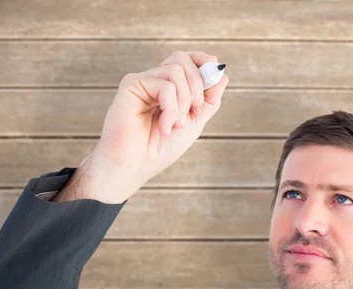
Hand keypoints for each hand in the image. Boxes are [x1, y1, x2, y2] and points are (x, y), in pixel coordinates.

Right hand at [57, 51, 228, 203]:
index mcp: (169, 88)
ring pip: (176, 70)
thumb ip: (208, 99)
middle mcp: (155, 81)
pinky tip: (164, 127)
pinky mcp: (131, 85)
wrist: (136, 165)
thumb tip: (221, 72)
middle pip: (182, 58)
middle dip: (198, 82)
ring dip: (184, 100)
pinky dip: (171, 108)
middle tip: (196, 107)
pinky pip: (165, 85)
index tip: (215, 69)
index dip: (202, 60)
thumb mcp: (194, 122)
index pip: (187, 60)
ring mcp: (143, 81)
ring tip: (176, 124)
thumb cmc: (161, 148)